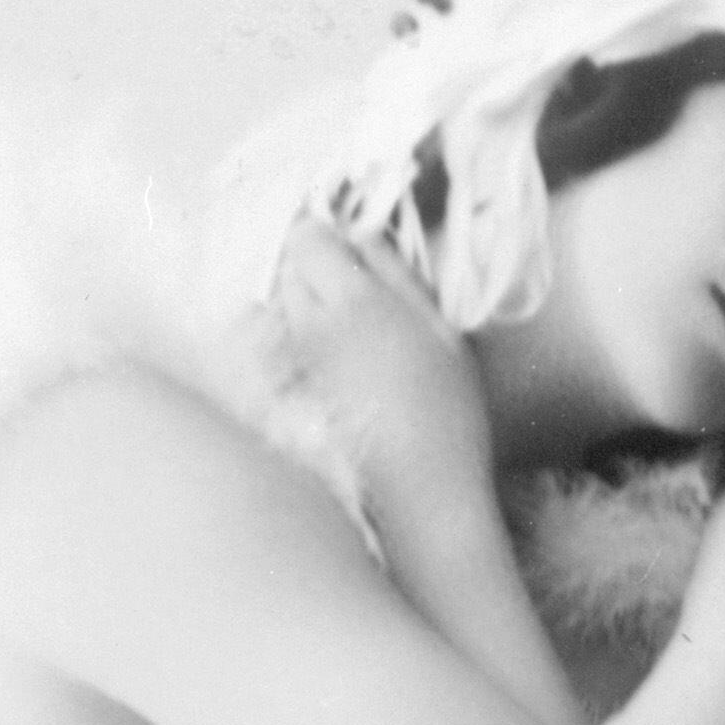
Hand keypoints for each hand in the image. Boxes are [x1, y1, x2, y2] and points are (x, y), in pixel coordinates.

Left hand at [265, 215, 493, 520]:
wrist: (421, 491)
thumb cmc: (447, 409)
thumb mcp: (439, 328)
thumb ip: (397, 274)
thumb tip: (363, 233)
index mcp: (352, 301)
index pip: (305, 238)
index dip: (321, 236)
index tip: (344, 247)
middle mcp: (311, 329)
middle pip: (285, 272)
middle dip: (307, 269)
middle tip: (347, 286)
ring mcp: (295, 366)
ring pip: (278, 312)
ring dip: (299, 306)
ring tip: (341, 326)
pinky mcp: (290, 399)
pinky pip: (278, 352)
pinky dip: (293, 345)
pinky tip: (331, 363)